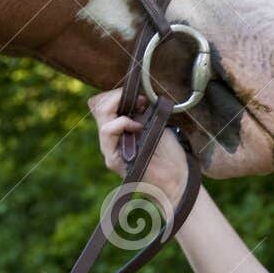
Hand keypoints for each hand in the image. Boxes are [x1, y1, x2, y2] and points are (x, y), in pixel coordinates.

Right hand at [88, 90, 191, 207]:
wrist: (176, 177)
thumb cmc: (169, 152)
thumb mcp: (153, 123)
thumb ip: (139, 112)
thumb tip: (136, 96)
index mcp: (118, 129)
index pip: (102, 104)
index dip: (115, 95)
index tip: (138, 96)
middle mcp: (110, 139)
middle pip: (97, 106)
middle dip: (116, 96)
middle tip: (138, 100)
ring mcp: (109, 149)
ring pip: (100, 117)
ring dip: (118, 106)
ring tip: (138, 111)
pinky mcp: (112, 160)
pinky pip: (107, 131)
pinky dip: (122, 123)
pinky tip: (137, 127)